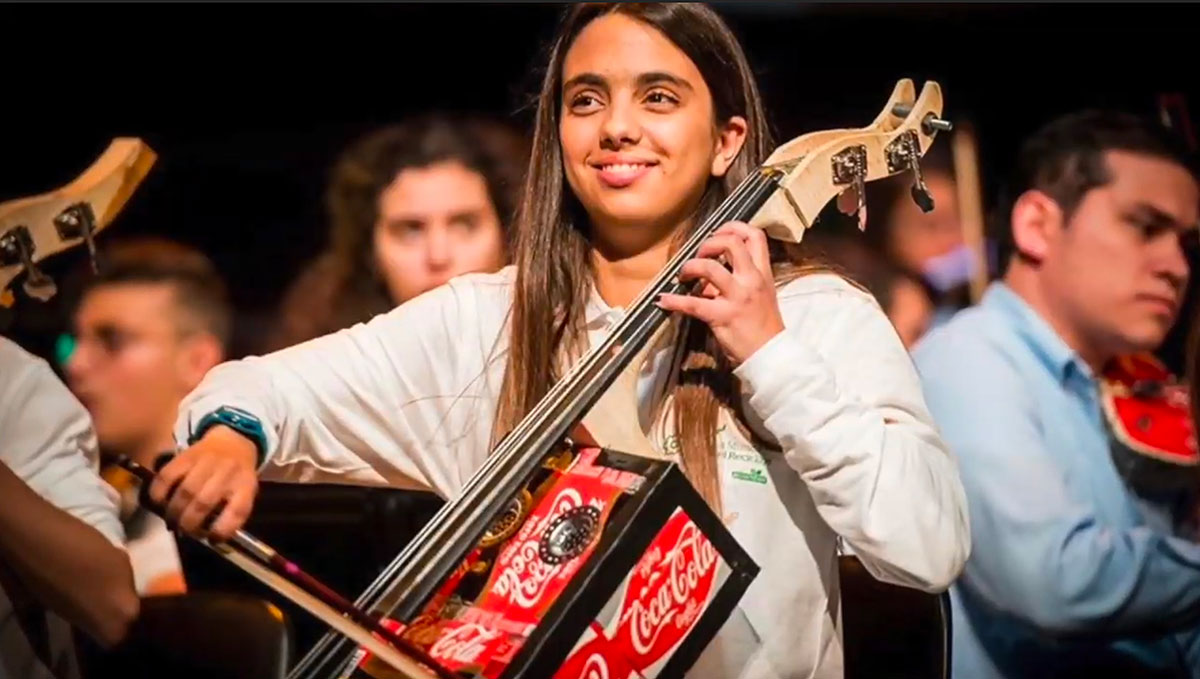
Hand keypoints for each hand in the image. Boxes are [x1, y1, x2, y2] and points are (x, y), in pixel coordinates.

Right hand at [148, 425, 259, 540]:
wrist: (233, 440)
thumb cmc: (236, 475)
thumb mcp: (245, 492)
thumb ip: (231, 513)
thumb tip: (210, 539)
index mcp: (245, 485)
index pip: (237, 511)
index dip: (223, 530)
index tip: (211, 539)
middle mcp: (228, 472)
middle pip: (205, 502)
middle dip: (190, 523)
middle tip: (184, 530)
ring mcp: (207, 461)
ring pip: (186, 490)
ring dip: (174, 510)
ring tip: (171, 519)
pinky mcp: (187, 454)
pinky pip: (168, 474)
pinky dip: (159, 491)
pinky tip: (158, 501)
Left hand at [656, 221, 784, 363]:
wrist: (770, 354)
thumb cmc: (764, 325)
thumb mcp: (761, 294)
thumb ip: (739, 278)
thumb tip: (709, 274)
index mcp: (762, 273)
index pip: (754, 235)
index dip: (733, 227)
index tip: (717, 233)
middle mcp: (751, 280)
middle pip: (731, 243)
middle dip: (709, 243)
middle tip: (700, 255)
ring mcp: (737, 297)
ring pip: (710, 268)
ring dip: (690, 266)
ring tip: (683, 275)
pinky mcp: (722, 316)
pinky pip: (693, 304)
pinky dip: (674, 301)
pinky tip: (663, 300)